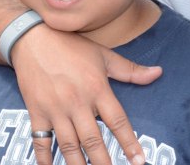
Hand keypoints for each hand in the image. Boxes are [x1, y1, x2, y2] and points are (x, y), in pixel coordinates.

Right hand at [12, 26, 161, 164]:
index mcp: (97, 88)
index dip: (129, 143)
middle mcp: (77, 101)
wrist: (31, 37)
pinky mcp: (36, 111)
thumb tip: (158, 73)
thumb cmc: (70, 46)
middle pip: (93, 140)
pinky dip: (44, 159)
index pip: (118, 121)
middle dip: (104, 163)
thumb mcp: (102, 55)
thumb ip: (130, 69)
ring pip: (69, 145)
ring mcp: (55, 109)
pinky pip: (40, 141)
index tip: (139, 161)